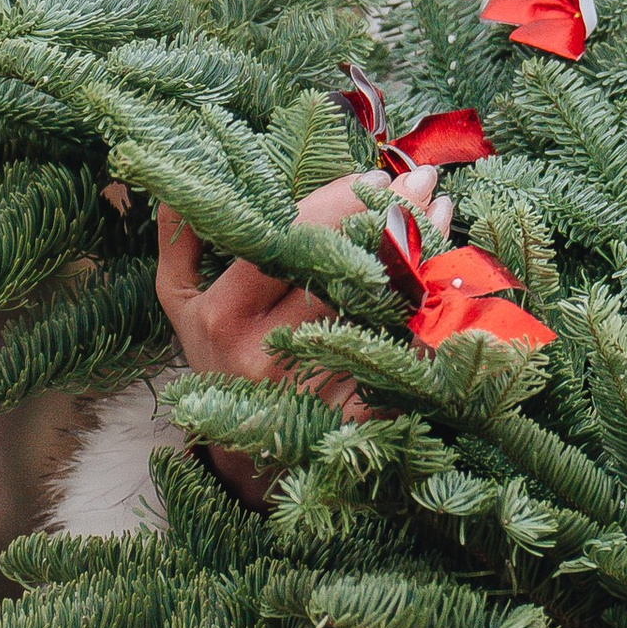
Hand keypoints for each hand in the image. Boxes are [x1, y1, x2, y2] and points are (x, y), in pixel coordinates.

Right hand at [153, 165, 422, 388]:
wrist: (244, 455)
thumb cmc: (217, 355)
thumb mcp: (182, 301)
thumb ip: (181, 240)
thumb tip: (177, 182)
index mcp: (223, 316)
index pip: (286, 242)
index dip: (334, 204)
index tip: (372, 172)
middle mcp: (265, 354)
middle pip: (341, 272)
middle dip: (387, 220)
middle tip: (422, 182)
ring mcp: (311, 389)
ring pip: (379, 309)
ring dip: (419, 256)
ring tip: (443, 213)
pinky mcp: (353, 415)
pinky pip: (401, 353)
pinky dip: (429, 309)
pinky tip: (449, 274)